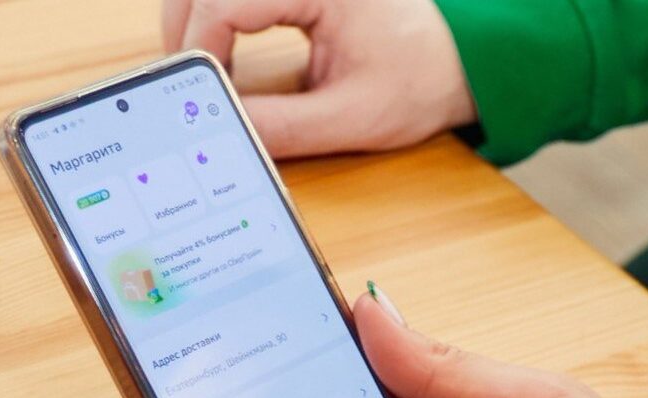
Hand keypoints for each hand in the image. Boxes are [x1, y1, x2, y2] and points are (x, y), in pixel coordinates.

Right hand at [162, 0, 475, 157]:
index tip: (200, 92)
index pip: (227, 0)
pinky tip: (223, 56)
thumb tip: (224, 133)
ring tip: (205, 75)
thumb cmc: (422, 79)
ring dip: (197, 21)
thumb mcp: (354, 116)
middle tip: (187, 87)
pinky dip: (219, 18)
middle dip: (186, 31)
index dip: (201, 47)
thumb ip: (286, 128)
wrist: (461, 62)